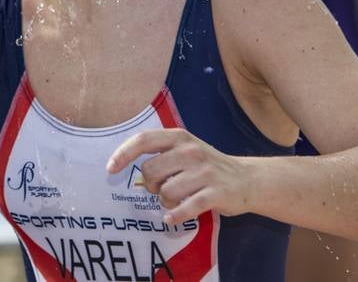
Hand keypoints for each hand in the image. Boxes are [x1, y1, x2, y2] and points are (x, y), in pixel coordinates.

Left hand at [106, 129, 253, 224]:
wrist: (247, 179)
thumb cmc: (207, 166)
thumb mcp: (185, 149)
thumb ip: (159, 153)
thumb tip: (122, 164)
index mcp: (180, 137)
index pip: (144, 139)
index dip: (123, 153)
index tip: (110, 169)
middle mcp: (191, 151)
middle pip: (150, 172)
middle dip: (150, 186)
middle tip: (161, 189)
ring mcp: (204, 172)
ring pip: (165, 192)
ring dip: (165, 202)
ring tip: (176, 201)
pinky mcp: (216, 193)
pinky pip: (186, 208)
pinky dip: (175, 216)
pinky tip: (171, 219)